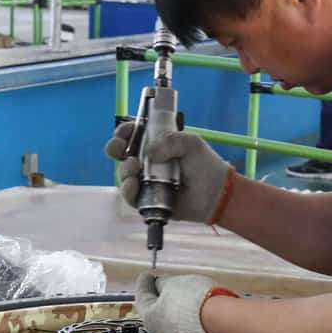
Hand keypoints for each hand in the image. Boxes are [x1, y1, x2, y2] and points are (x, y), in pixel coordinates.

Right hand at [104, 123, 235, 223]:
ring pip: (123, 174)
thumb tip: (148, 152)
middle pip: (121, 154)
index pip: (132, 135)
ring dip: (123, 170)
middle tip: (119, 148)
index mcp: (156, 145)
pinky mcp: (147, 200)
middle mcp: (147, 162)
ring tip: (134, 168)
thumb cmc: (205, 165)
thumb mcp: (190, 143)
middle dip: (115, 148)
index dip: (124, 132)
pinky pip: (131, 197)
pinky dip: (127, 190)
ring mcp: (145, 182)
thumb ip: (170, 140)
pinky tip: (133, 185)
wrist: (216, 193)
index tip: (123, 131)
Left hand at [134, 272, 235, 332]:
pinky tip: (189, 308)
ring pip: (168, 321)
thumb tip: (159, 284)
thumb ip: (162, 283)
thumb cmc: (195, 300)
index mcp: (149, 317)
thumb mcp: (174, 282)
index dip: (145, 282)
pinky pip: (181, 328)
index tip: (147, 275)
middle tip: (162, 284)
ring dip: (170, 308)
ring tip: (178, 295)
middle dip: (157, 297)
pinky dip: (182, 317)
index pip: (142, 296)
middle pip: (154, 311)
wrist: (220, 319)